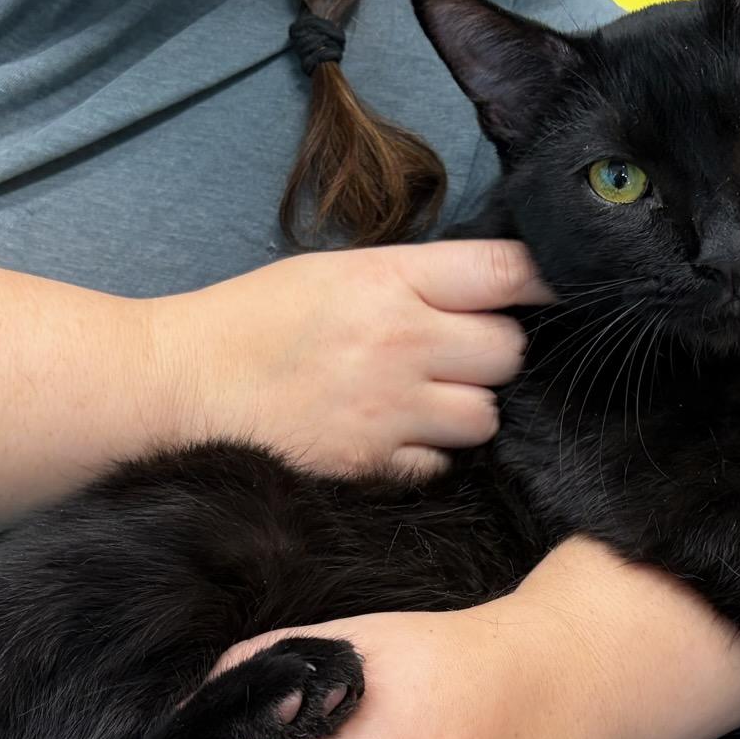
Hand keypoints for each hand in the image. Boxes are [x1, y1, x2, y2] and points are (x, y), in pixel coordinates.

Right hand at [147, 240, 547, 476]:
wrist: (179, 388)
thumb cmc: (253, 323)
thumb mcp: (334, 273)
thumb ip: (414, 281)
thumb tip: (490, 291)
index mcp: (392, 280)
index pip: (507, 273)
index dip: (547, 280)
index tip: (560, 289)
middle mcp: (402, 342)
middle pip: (510, 351)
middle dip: (494, 353)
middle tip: (457, 354)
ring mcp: (391, 410)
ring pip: (486, 415)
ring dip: (469, 409)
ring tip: (425, 399)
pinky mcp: (374, 465)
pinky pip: (443, 463)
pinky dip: (431, 454)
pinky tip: (396, 436)